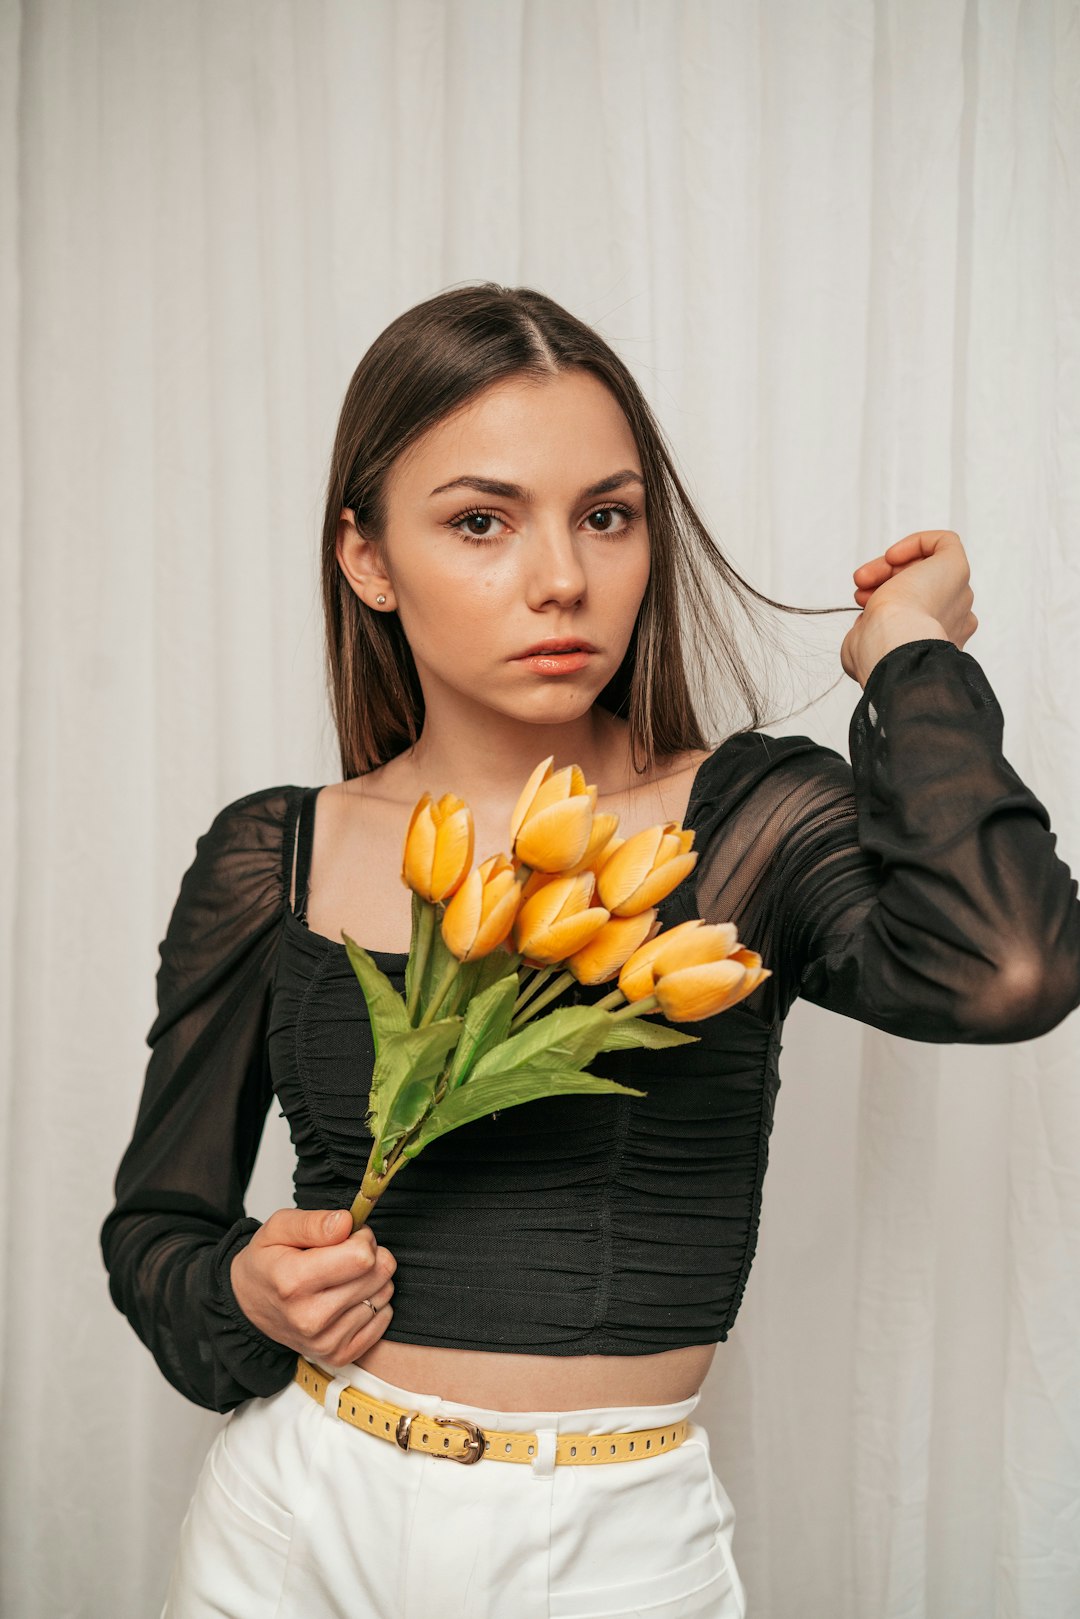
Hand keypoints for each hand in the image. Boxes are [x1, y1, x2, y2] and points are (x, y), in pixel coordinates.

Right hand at [230, 1207, 397, 1366]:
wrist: (250, 1306)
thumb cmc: (267, 1263)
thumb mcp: (278, 1228)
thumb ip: (313, 1222)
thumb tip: (347, 1222)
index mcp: (294, 1282)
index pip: (361, 1257)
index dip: (362, 1237)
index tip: (348, 1236)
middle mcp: (310, 1318)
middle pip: (378, 1275)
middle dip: (370, 1255)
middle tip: (346, 1253)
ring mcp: (325, 1341)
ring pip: (384, 1294)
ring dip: (372, 1279)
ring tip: (344, 1275)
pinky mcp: (339, 1355)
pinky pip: (383, 1319)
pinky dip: (372, 1303)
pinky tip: (349, 1297)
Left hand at [841, 529, 977, 683]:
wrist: (896, 644)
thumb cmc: (879, 650)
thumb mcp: (861, 647)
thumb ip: (866, 635)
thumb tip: (863, 625)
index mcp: (938, 639)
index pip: (916, 611)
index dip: (885, 601)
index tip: (860, 603)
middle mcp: (954, 617)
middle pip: (921, 588)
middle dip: (885, 583)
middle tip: (859, 587)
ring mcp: (958, 593)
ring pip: (928, 568)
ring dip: (891, 567)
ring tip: (863, 577)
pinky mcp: (957, 567)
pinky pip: (944, 543)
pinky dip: (916, 543)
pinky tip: (892, 556)